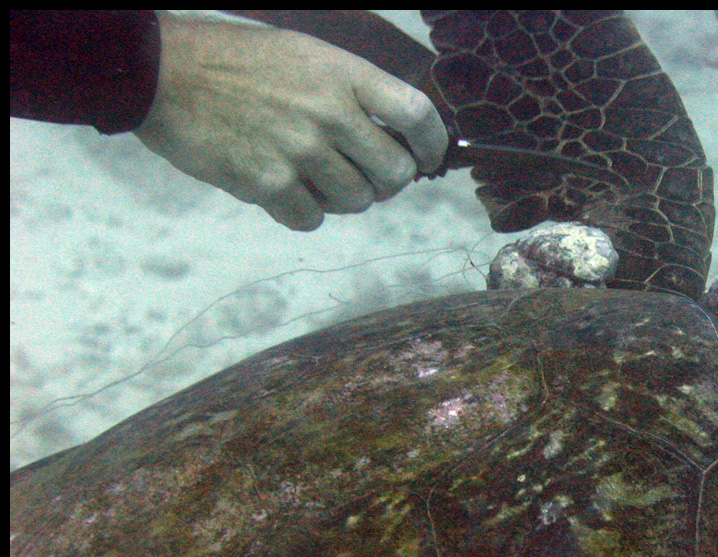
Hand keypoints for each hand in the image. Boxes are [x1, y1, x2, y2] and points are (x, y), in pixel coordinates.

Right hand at [133, 12, 446, 230]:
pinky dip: (304, 212)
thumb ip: (350, 90)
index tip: (428, 158)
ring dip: (344, 197)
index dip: (433, 144)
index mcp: (342, 73)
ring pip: (356, 200)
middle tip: (367, 175)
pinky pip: (311, 218)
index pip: (416, 115)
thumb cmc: (234, 60)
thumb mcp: (303, 53)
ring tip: (318, 178)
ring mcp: (299, 150)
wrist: (161, 72)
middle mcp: (328, 112)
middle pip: (395, 172)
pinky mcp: (267, 183)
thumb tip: (394, 135)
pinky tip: (286, 190)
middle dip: (388, 181)